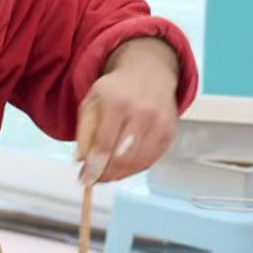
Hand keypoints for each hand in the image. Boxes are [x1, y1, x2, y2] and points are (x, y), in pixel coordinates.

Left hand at [75, 38, 179, 185]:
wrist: (150, 73)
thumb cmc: (117, 88)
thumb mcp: (92, 99)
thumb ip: (84, 129)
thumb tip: (82, 159)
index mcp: (117, 102)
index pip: (104, 144)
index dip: (93, 167)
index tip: (84, 179)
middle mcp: (142, 112)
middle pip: (123, 157)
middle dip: (106, 175)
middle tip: (95, 180)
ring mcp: (159, 123)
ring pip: (138, 163)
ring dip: (120, 175)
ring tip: (107, 175)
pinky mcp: (170, 133)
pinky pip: (151, 160)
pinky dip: (135, 169)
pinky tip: (123, 168)